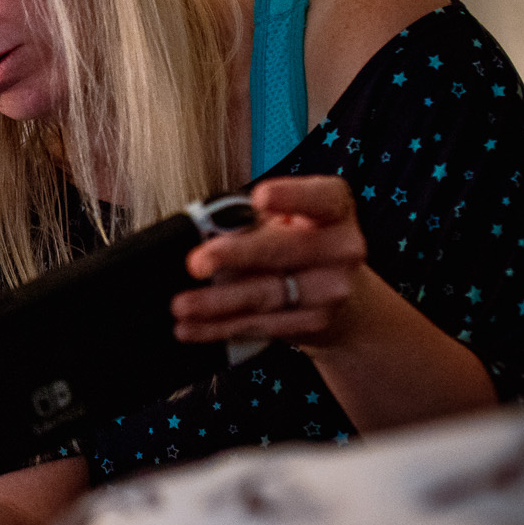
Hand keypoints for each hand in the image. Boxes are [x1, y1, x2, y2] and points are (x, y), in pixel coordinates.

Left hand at [176, 176, 369, 350]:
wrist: (339, 294)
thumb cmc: (297, 243)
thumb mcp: (283, 219)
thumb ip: (250, 219)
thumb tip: (202, 230)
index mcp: (334, 208)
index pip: (320, 198)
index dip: (291, 196)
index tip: (260, 197)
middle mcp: (342, 247)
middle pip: (285, 250)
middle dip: (236, 255)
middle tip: (197, 262)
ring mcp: (331, 288)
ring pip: (267, 295)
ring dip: (218, 302)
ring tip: (182, 305)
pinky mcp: (314, 322)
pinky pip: (259, 325)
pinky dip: (220, 327)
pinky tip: (191, 327)